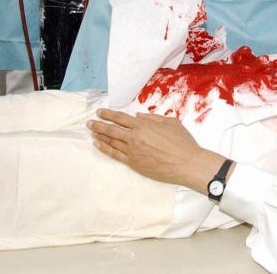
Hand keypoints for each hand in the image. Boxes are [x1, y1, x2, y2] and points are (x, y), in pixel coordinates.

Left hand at [88, 108, 222, 189]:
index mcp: (144, 125)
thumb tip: (138, 117)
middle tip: (90, 123)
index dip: (108, 114)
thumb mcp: (170, 123)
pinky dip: (105, 149)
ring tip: (92, 133)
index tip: (100, 112)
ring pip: (111, 142)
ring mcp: (133, 151)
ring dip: (100, 136)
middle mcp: (135, 137)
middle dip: (99, 125)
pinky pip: (115, 155)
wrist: (186, 163)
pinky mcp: (134, 164)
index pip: (120, 118)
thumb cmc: (182, 142)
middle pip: (112, 130)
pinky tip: (99, 145)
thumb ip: (153, 118)